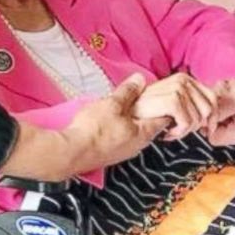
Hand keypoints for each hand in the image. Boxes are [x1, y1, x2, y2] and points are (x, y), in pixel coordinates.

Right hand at [5, 74, 166, 179]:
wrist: (70, 153)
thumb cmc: (93, 130)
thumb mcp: (112, 103)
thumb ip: (128, 92)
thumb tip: (139, 80)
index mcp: (143, 134)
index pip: (164, 119)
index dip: (164, 105)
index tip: (159, 96)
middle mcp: (137, 146)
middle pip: (149, 125)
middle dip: (146, 111)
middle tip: (140, 97)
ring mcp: (123, 152)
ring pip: (134, 132)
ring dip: (132, 119)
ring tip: (122, 107)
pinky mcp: (110, 154)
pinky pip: (122, 138)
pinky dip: (121, 127)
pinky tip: (110, 121)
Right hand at [133, 72, 216, 138]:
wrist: (123, 116)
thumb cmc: (145, 114)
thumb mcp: (172, 106)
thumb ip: (190, 105)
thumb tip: (211, 118)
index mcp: (186, 79)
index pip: (213, 99)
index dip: (213, 118)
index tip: (206, 131)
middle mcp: (183, 80)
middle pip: (209, 110)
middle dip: (197, 127)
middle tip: (180, 131)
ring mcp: (177, 88)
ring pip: (198, 119)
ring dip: (184, 132)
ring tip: (169, 131)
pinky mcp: (172, 99)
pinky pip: (187, 123)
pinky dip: (178, 133)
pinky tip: (167, 133)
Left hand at [206, 67, 234, 145]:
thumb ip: (218, 110)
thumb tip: (202, 119)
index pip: (214, 138)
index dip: (207, 123)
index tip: (209, 106)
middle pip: (223, 131)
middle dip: (218, 113)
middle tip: (220, 94)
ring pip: (232, 123)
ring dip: (228, 107)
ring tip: (231, 91)